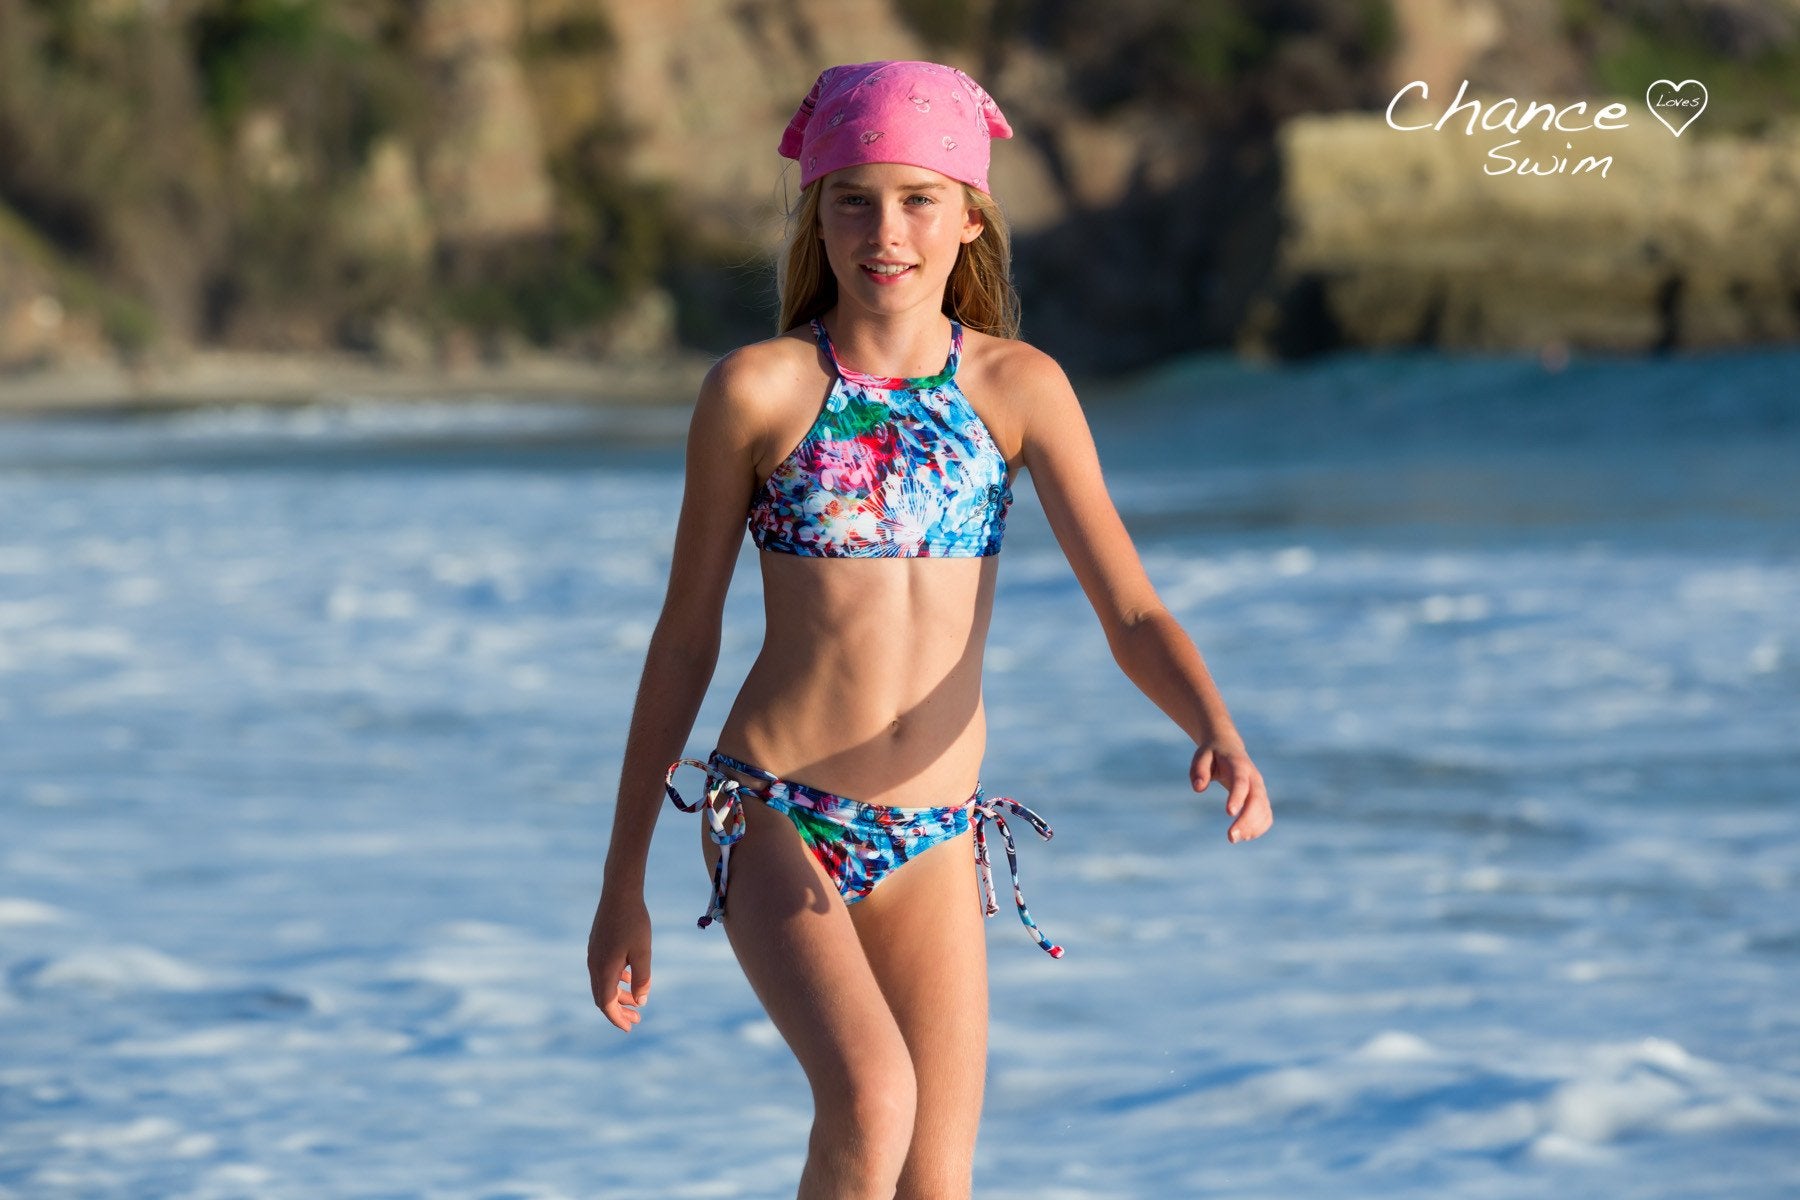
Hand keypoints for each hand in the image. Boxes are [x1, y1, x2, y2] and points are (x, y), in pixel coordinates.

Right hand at [587, 886, 651, 1031]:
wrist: (619, 892)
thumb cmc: (634, 922)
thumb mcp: (643, 953)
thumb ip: (642, 979)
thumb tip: (640, 1002)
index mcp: (604, 969)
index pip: (607, 1004)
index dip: (618, 1019)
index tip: (630, 1028)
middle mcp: (594, 964)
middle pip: (603, 997)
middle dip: (619, 1011)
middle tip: (637, 1020)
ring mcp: (593, 954)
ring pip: (603, 984)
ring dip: (618, 995)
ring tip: (636, 1001)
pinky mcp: (596, 945)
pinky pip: (603, 971)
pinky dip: (615, 980)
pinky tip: (630, 977)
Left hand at [1191, 740, 1272, 843]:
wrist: (1228, 747)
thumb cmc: (1212, 754)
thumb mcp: (1201, 756)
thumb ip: (1199, 770)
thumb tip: (1198, 788)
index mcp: (1239, 765)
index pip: (1241, 782)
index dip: (1237, 797)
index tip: (1229, 813)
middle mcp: (1254, 778)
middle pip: (1257, 800)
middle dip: (1246, 820)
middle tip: (1231, 837)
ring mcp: (1260, 789)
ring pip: (1264, 810)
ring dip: (1252, 828)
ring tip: (1233, 838)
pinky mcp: (1261, 799)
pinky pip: (1266, 815)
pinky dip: (1259, 828)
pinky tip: (1244, 836)